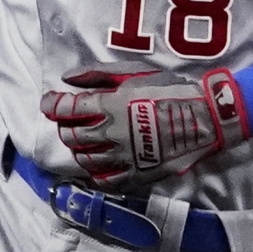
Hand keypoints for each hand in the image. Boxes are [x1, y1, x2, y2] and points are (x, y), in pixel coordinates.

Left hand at [41, 66, 249, 191]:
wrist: (204, 117)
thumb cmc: (170, 88)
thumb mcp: (133, 71)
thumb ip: (97, 74)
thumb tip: (66, 79)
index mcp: (108, 106)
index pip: (66, 109)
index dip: (51, 104)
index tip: (48, 103)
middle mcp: (110, 134)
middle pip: (71, 136)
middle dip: (64, 127)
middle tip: (69, 122)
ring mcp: (122, 157)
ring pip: (85, 159)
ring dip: (79, 150)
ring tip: (85, 142)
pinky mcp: (136, 174)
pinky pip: (106, 180)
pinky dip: (96, 173)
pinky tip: (98, 165)